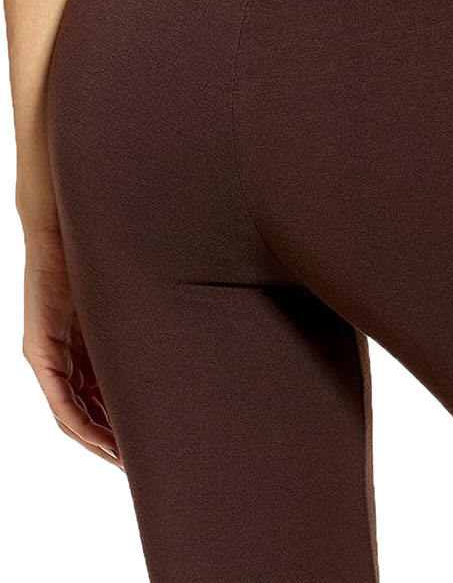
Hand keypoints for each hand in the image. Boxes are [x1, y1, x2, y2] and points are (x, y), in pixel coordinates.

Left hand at [21, 223, 121, 468]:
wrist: (65, 228)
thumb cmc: (98, 260)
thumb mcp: (123, 308)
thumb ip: (136, 331)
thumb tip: (175, 347)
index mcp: (83, 349)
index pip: (99, 398)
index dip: (118, 426)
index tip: (144, 443)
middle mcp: (62, 358)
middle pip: (85, 411)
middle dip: (111, 440)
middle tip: (138, 460)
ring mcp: (48, 355)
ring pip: (72, 412)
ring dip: (96, 440)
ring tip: (124, 459)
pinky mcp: (41, 350)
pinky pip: (60, 398)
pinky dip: (80, 422)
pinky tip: (100, 439)